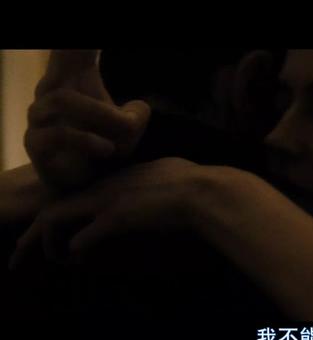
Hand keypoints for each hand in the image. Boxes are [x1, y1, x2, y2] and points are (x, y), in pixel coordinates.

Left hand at [9, 157, 206, 268]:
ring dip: (49, 242)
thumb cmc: (192, 181)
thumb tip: (154, 180)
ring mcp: (107, 201)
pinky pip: (82, 237)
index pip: (74, 194)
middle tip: (21, 252)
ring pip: (56, 217)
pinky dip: (74, 250)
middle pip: (53, 205)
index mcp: (114, 177)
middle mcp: (103, 186)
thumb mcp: (166, 172)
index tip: (55, 230)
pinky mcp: (116, 218)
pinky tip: (76, 260)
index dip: (60, 213)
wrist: (201, 190)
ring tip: (50, 259)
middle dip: (35, 231)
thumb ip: (150, 177)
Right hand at [25, 50, 150, 190]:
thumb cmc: (106, 151)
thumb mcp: (128, 131)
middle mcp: (49, 95)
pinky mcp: (34, 144)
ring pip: (61, 98)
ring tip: (117, 143)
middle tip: (132, 122)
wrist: (88, 187)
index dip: (77, 44)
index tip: (85, 40)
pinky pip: (52, 134)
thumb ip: (135, 117)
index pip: (69, 52)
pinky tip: (106, 149)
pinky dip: (83, 140)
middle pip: (67, 70)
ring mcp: (38, 118)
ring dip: (97, 116)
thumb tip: (138, 108)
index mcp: (69, 84)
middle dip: (104, 99)